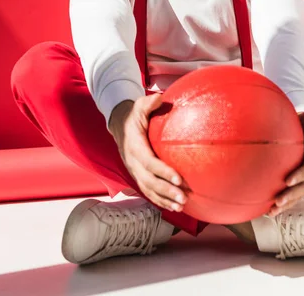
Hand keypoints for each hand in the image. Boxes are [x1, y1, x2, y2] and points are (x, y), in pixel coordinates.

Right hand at [108, 93, 186, 212]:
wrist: (119, 124)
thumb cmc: (134, 114)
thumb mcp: (139, 106)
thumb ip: (149, 103)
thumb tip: (160, 97)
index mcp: (134, 147)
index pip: (149, 162)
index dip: (163, 172)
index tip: (179, 178)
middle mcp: (132, 162)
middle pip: (150, 181)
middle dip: (167, 191)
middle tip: (184, 197)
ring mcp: (134, 171)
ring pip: (149, 189)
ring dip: (165, 199)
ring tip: (181, 206)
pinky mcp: (137, 175)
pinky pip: (148, 191)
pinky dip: (160, 200)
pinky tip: (174, 207)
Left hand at [268, 103, 303, 217]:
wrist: (299, 130)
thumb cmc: (301, 123)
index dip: (300, 176)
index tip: (287, 180)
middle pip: (303, 187)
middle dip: (292, 196)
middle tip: (278, 201)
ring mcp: (302, 177)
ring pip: (296, 194)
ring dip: (286, 204)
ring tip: (272, 211)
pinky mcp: (294, 181)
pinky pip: (289, 194)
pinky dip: (280, 203)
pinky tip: (265, 211)